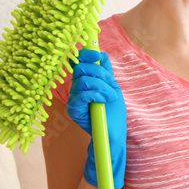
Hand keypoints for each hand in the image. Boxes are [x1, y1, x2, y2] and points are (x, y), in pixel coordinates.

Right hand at [66, 48, 126, 188]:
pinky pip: (83, 93)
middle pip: (81, 68)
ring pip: (83, 79)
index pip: (80, 61)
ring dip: (102, 86)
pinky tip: (104, 101)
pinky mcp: (74, 109)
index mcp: (86, 81)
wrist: (114, 134)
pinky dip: (97, 94)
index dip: (86, 54)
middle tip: (110, 84)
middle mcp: (77, 88)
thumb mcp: (113, 88)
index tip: (95, 54)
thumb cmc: (114, 113)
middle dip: (99, 72)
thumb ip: (105, 72)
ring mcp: (74, 98)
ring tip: (110, 97)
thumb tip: (100, 54)